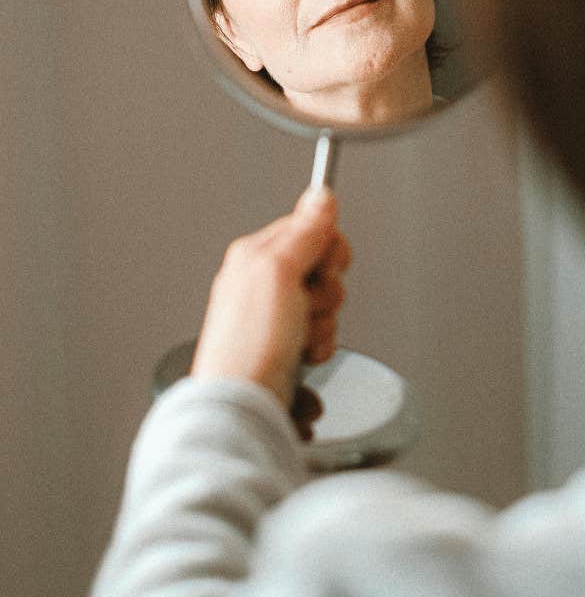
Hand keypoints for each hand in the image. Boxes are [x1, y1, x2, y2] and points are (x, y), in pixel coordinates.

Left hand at [191, 187, 350, 408]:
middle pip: (324, 267)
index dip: (328, 248)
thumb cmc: (249, 343)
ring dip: (324, 321)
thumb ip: (303, 232)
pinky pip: (322, 332)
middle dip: (327, 289)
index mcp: (256, 254)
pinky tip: (303, 352)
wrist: (244, 401)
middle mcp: (264, 281)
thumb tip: (321, 195)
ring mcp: (276, 314)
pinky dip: (321, 344)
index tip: (323, 267)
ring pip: (326, 302)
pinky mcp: (287, 343)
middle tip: (306, 303)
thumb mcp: (279, 272)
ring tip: (299, 334)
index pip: (311, 228)